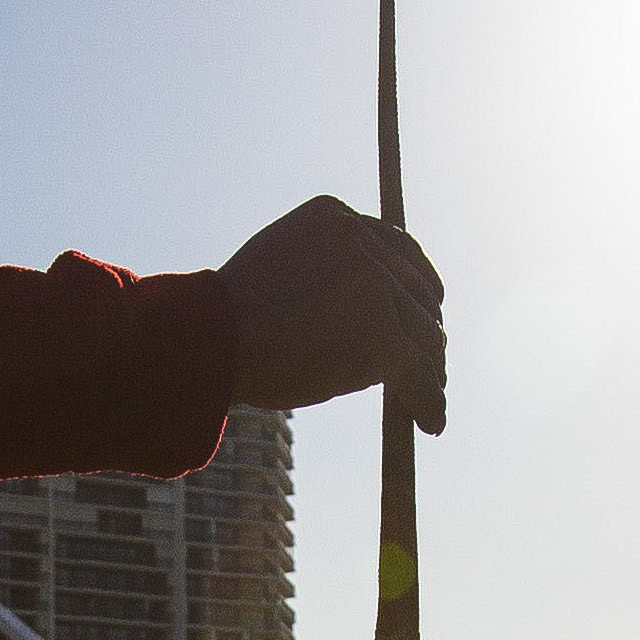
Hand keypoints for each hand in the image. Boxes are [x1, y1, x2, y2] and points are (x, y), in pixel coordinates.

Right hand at [219, 196, 443, 431]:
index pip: (395, 247)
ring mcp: (375, 288)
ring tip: (432, 392)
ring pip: (424, 333)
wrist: (206, 340)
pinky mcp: (382, 336)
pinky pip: (418, 373)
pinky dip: (429, 400)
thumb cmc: (225, 318)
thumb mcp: (278, 268)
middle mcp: (361, 242)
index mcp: (334, 217)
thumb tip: (354, 309)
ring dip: (431, 367)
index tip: (421, 305)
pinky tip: (431, 422)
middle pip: (417, 289)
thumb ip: (321, 269)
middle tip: (428, 357)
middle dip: (425, 326)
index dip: (413, 282)